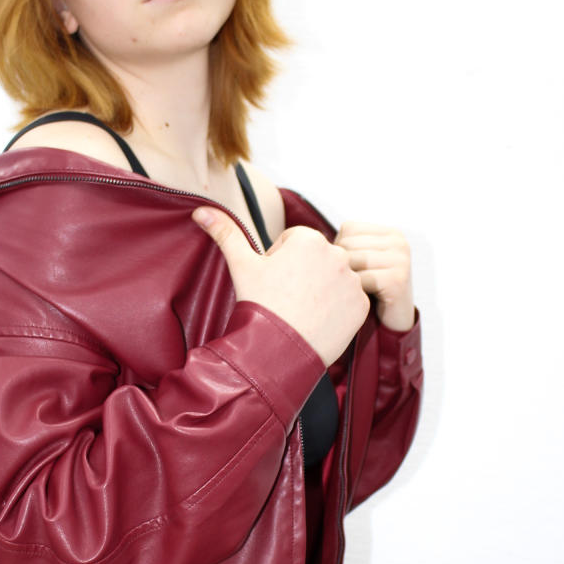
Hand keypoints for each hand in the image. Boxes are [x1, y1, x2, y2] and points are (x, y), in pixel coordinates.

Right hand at [192, 207, 369, 365]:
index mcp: (309, 238)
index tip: (274, 282)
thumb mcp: (241, 265)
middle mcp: (337, 253)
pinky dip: (336, 309)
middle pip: (317, 259)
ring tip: (302, 310)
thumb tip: (201, 211)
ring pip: (334, 279)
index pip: (295, 243)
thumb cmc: (260, 306)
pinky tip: (318, 320)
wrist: (278, 351)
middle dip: (303, 274)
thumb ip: (226, 232)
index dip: (280, 261)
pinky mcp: (361, 303)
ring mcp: (352, 280)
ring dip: (321, 290)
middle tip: (286, 298)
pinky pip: (349, 301)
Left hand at [335, 222, 414, 331]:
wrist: (393, 322)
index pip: (349, 228)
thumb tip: (297, 235)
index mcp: (390, 233)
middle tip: (346, 285)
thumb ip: (343, 246)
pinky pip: (359, 280)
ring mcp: (401, 260)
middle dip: (339, 266)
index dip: (338, 250)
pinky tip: (357, 301)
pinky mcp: (397, 280)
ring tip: (351, 292)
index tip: (347, 270)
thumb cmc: (369, 291)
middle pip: (348, 245)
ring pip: (351, 261)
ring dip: (344, 280)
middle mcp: (399, 242)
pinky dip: (352, 293)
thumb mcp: (360, 261)